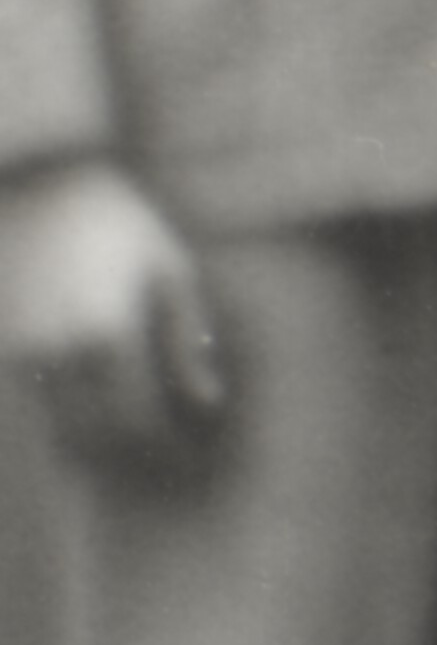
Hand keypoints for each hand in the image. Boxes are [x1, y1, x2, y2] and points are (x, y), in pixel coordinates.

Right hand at [0, 161, 225, 471]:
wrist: (37, 181)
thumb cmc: (118, 220)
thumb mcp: (169, 266)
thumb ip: (187, 337)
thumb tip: (209, 400)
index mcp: (107, 333)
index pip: (135, 421)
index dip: (161, 450)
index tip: (186, 460)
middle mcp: (55, 350)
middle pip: (88, 434)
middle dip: (123, 457)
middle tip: (158, 463)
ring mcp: (16, 347)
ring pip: (52, 419)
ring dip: (88, 440)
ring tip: (125, 443)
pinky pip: (30, 391)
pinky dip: (58, 408)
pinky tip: (87, 404)